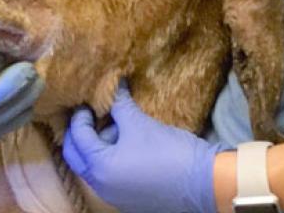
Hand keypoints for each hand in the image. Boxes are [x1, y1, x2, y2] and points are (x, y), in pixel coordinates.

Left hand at [62, 83, 222, 212]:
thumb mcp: (139, 123)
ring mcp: (115, 196)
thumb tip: (114, 84)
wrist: (205, 183)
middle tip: (90, 116)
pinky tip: (126, 145)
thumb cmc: (169, 152)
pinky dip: (111, 161)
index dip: (80, 116)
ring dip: (98, 147)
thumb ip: (119, 104)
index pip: (78, 137)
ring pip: (94, 168)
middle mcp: (101, 186)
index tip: (88, 103)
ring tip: (115, 128)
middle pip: (78, 157)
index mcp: (99, 168)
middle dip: (80, 135)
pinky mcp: (129, 200)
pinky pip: (109, 177)